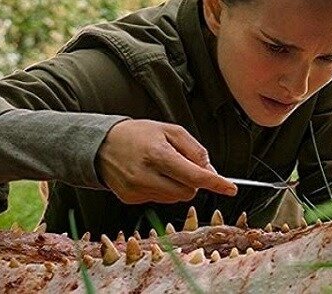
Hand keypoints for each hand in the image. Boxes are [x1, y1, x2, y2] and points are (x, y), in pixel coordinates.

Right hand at [96, 120, 236, 203]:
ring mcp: (136, 190)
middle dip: (194, 181)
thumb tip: (210, 170)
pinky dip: (163, 190)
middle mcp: (145, 175)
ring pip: (174, 198)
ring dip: (178, 186)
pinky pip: (159, 200)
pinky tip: (151, 175)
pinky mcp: (129, 198)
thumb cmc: (139, 134)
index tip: (230, 188)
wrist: (101, 144)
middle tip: (184, 165)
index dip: (215, 183)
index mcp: (157, 154)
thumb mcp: (170, 131)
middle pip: (187, 191)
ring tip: (163, 168)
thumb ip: (194, 150)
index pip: (194, 176)